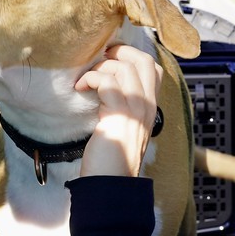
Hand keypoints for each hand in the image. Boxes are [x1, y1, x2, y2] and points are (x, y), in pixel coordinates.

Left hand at [74, 43, 159, 178]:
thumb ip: (123, 107)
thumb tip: (107, 85)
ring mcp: (136, 110)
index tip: (111, 58)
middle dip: (120, 52)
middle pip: (144, 60)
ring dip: (101, 67)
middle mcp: (148, 106)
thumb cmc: (112, 158)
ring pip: (125, 68)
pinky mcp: (118, 115)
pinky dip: (91, 79)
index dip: (133, 55)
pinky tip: (81, 88)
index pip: (154, 68)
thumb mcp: (125, 127)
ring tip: (87, 80)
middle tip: (99, 58)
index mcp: (150, 107)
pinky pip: (108, 82)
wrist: (111, 183)